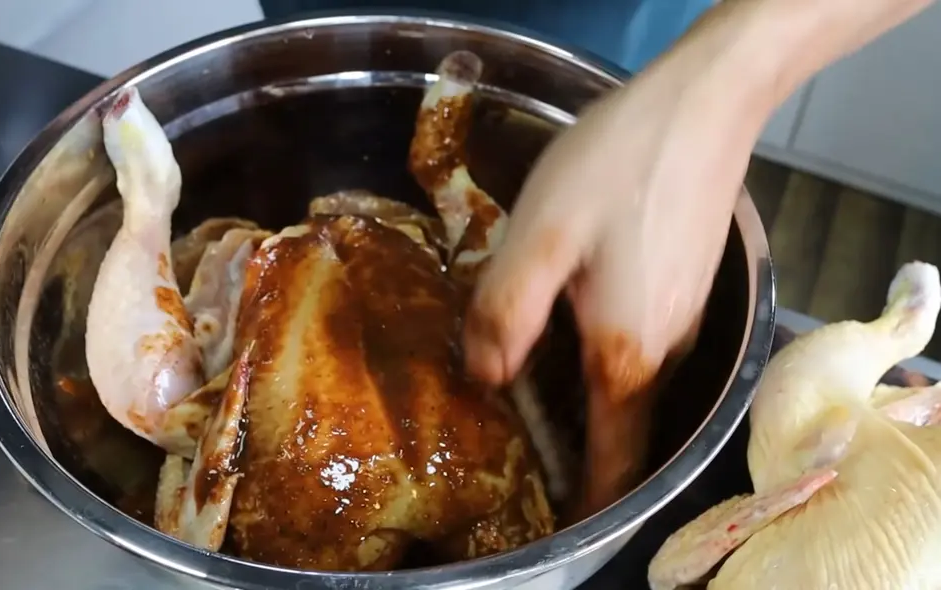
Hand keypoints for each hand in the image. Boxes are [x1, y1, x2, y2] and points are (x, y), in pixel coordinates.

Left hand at [463, 47, 770, 515]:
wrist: (703, 103)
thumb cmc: (618, 166)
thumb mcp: (540, 237)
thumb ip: (507, 315)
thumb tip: (486, 379)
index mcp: (625, 352)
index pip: (611, 460)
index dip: (586, 499)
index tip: (557, 520)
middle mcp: (663, 350)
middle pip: (617, 425)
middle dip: (576, 451)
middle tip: (520, 452)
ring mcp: (680, 318)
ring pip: (625, 382)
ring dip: (584, 400)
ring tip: (531, 394)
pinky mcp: (682, 287)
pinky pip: (637, 344)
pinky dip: (601, 358)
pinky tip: (566, 326)